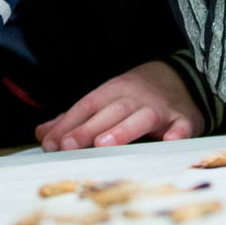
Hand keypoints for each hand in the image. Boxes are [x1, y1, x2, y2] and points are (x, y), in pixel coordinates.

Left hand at [35, 61, 203, 151]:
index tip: (51, 143)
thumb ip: (74, 119)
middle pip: (111, 112)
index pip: (87, 106)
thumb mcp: (105, 101)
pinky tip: (169, 141)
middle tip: (69, 145)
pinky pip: (182, 127)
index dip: (69, 124)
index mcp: (113, 92)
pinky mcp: (184, 120)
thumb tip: (41, 134)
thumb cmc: (135, 97)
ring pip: (141, 117)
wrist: (183, 78)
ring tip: (104, 145)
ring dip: (123, 130)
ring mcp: (161, 108)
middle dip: (89, 128)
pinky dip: (177, 133)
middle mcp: (135, 97)